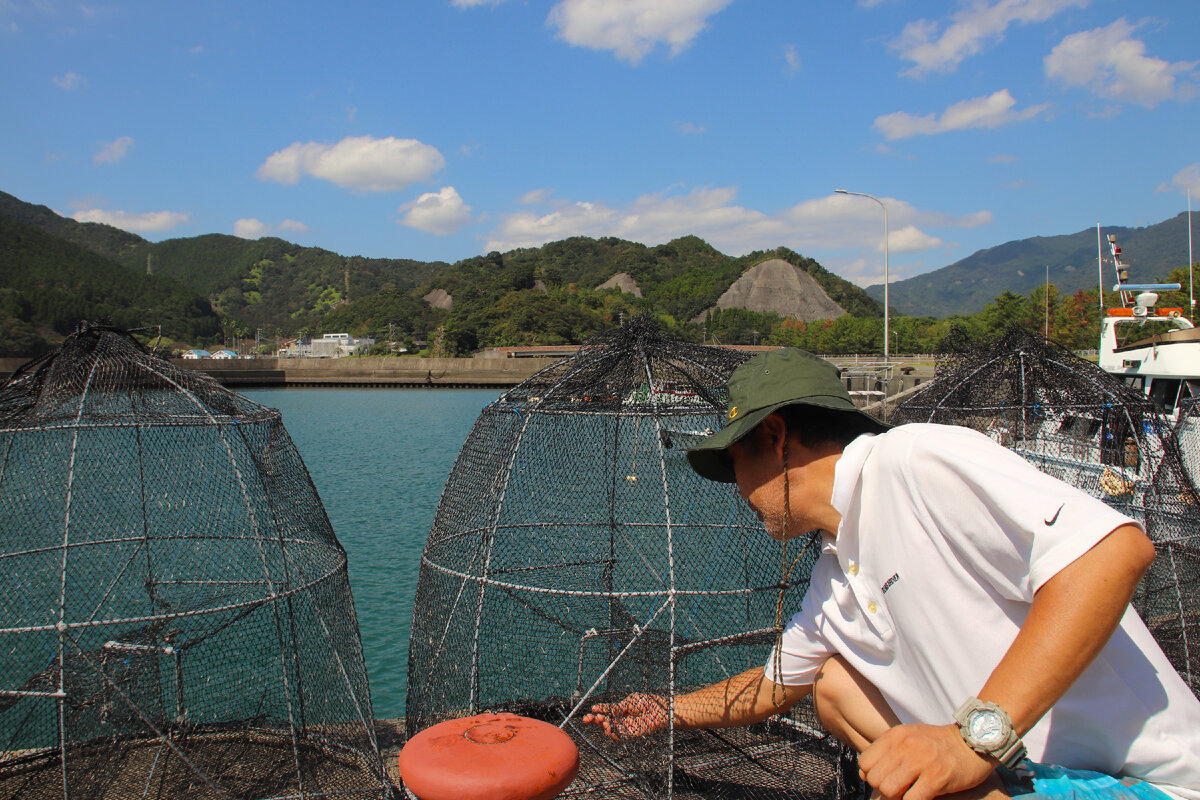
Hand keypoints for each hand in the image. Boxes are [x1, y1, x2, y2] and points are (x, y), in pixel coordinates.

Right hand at [582, 693, 669, 739]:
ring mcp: (625, 727)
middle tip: (587, 718)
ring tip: (601, 720)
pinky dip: (611, 733)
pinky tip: (608, 726)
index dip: (599, 709)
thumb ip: (619, 707)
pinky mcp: (630, 734)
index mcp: (621, 709)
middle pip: (605, 721)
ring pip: (609, 729)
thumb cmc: (647, 703)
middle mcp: (621, 719)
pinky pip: (618, 736)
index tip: (592, 708)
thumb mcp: (630, 701)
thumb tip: (609, 711)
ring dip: (602, 726)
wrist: (660, 710)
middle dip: (595, 720)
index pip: (607, 710)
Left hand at [857, 723, 995, 799]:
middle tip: (900, 788)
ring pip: (889, 790)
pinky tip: (922, 796)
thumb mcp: (908, 737)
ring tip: (910, 792)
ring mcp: (921, 762)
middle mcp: (905, 746)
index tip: (887, 777)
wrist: (973, 742)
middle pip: (875, 779)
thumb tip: (863, 774)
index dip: (872, 775)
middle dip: (884, 789)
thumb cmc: (938, 743)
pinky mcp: (937, 778)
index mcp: (895, 735)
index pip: (865, 763)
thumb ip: (886, 751)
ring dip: (898, 797)